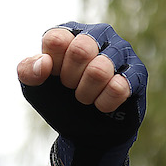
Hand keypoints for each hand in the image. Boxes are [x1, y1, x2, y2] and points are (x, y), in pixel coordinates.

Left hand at [19, 22, 147, 165]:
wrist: (83, 131)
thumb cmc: (59, 101)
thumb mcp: (34, 89)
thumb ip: (28, 71)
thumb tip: (45, 63)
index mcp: (70, 33)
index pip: (56, 39)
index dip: (51, 66)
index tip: (53, 77)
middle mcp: (98, 35)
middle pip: (81, 49)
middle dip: (70, 79)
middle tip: (71, 88)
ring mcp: (121, 51)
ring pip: (101, 69)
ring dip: (86, 94)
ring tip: (86, 98)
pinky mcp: (138, 73)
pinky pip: (119, 87)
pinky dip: (103, 103)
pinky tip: (102, 105)